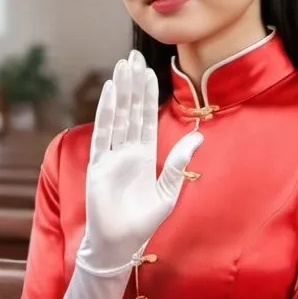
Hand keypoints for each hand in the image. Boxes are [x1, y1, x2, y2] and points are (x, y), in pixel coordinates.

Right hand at [78, 50, 203, 272]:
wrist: (119, 243)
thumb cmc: (144, 221)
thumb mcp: (169, 192)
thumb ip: (179, 163)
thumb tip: (199, 136)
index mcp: (146, 155)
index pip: (147, 117)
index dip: (148, 94)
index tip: (149, 70)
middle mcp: (128, 150)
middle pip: (131, 109)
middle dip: (132, 83)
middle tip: (132, 56)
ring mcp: (112, 155)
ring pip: (117, 116)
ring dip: (120, 91)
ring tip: (122, 66)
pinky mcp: (99, 165)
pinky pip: (103, 133)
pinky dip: (106, 112)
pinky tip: (109, 92)